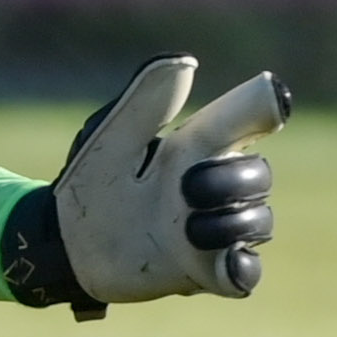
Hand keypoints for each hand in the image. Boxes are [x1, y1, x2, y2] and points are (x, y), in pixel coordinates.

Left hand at [8, 54, 285, 310]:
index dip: (266, 111)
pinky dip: (245, 268)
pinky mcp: (205, 272)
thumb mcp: (111, 136)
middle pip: (260, 175)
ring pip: (259, 222)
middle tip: (186, 186)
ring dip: (230, 224)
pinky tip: (232, 261)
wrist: (62, 241)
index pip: (248, 124)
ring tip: (185, 228)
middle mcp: (215, 187)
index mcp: (197, 147)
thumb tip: (188, 63)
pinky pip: (246, 273)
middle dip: (233, 179)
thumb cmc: (88, 180)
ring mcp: (214, 231)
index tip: (274, 106)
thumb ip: (147, 103)